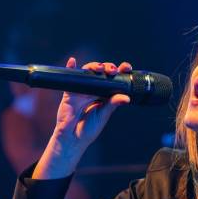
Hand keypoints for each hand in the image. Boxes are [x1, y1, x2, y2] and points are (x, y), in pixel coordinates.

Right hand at [32, 57, 132, 178]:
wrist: (73, 138)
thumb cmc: (89, 129)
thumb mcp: (103, 115)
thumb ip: (113, 105)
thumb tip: (126, 98)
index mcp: (105, 95)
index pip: (114, 80)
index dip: (120, 72)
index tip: (127, 67)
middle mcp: (94, 90)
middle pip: (102, 72)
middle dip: (108, 67)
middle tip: (112, 70)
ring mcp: (82, 89)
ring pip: (88, 72)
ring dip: (94, 66)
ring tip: (99, 68)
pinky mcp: (70, 91)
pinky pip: (71, 77)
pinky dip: (70, 67)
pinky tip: (72, 61)